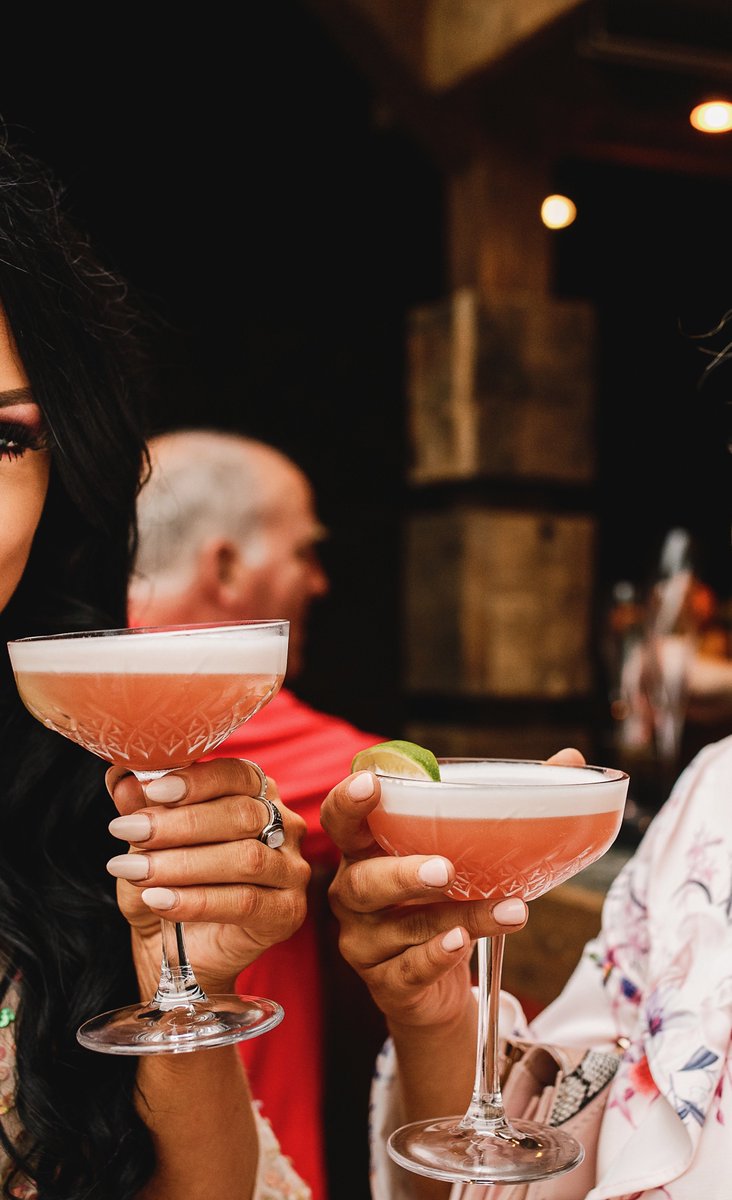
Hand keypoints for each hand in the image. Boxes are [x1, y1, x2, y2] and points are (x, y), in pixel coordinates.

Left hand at [105, 758, 309, 994]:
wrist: (175, 948)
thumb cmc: (167, 881)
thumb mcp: (145, 841)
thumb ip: (139, 807)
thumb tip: (123, 779)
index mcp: (257, 793)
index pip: (237, 774)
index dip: (197, 781)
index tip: (154, 791)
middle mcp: (284, 825)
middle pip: (242, 814)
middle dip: (180, 823)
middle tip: (128, 830)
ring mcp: (291, 870)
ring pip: (246, 858)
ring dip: (184, 863)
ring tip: (136, 870)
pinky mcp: (287, 913)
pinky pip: (245, 902)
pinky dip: (196, 900)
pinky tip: (158, 900)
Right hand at [320, 748, 585, 1032]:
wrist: (435, 988)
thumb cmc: (444, 902)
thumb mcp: (468, 854)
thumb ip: (508, 805)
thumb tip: (570, 756)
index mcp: (365, 851)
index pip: (340, 821)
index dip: (348, 802)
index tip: (372, 784)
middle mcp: (353, 894)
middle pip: (362, 881)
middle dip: (403, 873)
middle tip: (446, 869)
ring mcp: (364, 942)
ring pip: (403, 927)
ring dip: (456, 916)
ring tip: (507, 908)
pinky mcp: (385, 983)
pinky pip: (409, 969)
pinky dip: (437, 956)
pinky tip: (462, 945)